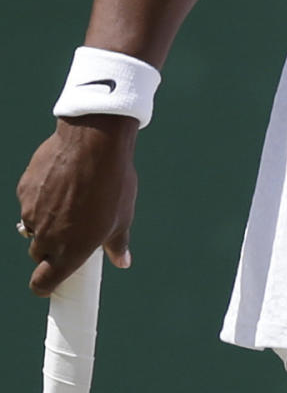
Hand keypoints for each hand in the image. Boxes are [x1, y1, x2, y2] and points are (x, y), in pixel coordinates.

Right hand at [17, 115, 138, 295]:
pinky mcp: (24, 190)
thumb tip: (123, 261)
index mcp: (68, 252)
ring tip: (71, 196)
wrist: (94, 142)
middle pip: (39, 254)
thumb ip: (117, 244)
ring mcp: (31, 213)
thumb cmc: (112, 182)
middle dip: (51, 246)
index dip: (44, 285)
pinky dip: (41, 194)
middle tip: (72, 228)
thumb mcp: (122, 217)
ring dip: (46, 218)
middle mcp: (45, 238)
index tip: (51, 279)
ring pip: (33, 225)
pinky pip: (30, 200)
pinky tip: (61, 178)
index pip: (41, 284)